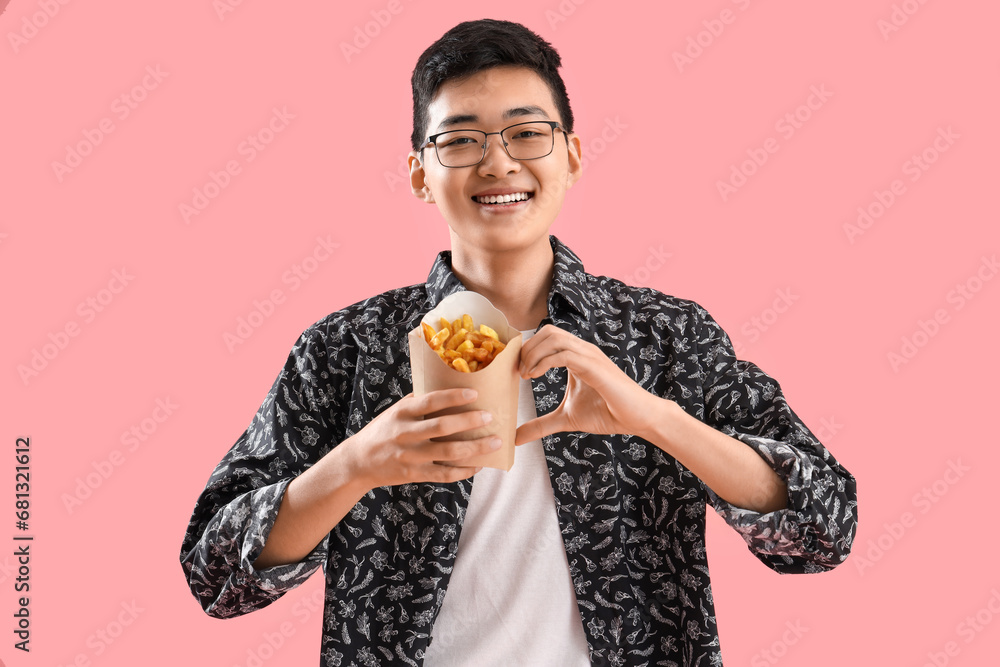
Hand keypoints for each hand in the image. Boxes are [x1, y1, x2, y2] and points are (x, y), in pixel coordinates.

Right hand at [347, 389, 499, 488]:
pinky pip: (444, 474)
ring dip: (475, 448)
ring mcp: (410, 456)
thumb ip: (419, 401)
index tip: (475, 393)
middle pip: (442, 427)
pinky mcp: (414, 474)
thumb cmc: (383, 431)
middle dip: (469, 421)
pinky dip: (464, 471)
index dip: (453, 396)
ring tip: (495, 442)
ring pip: (448, 452)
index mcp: (402, 413)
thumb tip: (448, 387)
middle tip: (490, 417)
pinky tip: (479, 464)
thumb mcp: (395, 411)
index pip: (430, 401)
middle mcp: (406, 433)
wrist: (358, 462)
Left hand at [515, 325, 660, 444]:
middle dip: (528, 349)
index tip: (517, 370)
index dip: (528, 350)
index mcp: (577, 355)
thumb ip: (541, 425)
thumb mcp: (566, 419)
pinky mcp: (594, 366)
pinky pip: (564, 354)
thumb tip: (517, 437)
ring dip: (533, 353)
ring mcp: (589, 355)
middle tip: (519, 372)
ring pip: (554, 337)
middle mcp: (583, 350)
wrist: (637, 418)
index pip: (547, 337)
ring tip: (526, 374)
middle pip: (547, 331)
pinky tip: (536, 376)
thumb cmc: (607, 413)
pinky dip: (544, 362)